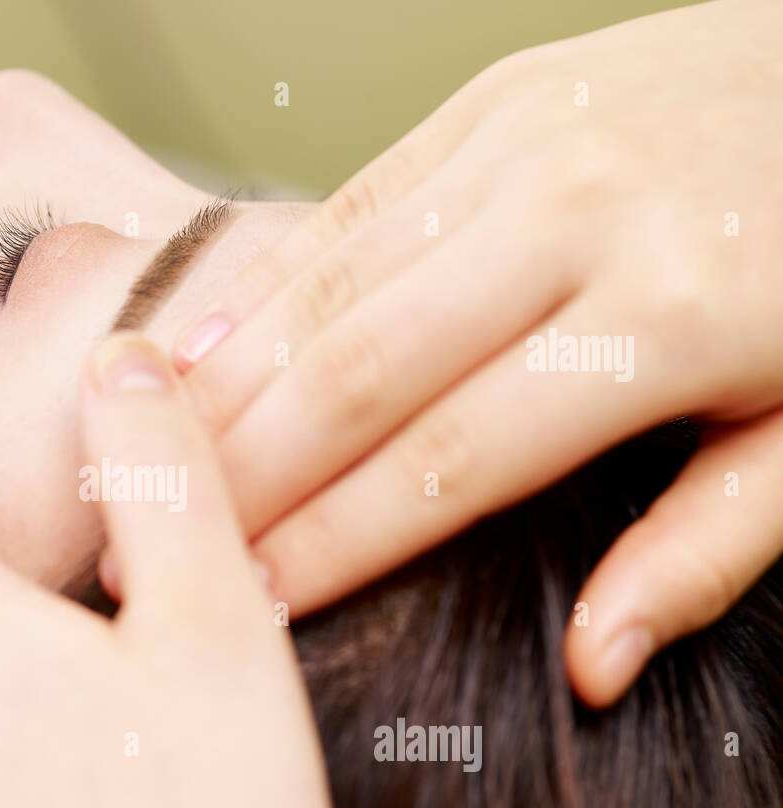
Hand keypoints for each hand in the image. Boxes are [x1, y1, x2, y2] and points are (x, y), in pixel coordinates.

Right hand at [172, 0, 782, 706]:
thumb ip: (703, 550)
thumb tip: (593, 665)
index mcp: (670, 319)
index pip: (453, 462)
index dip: (338, 543)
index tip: (253, 603)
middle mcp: (577, 218)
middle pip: (358, 373)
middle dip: (245, 471)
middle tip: (152, 538)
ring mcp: (527, 144)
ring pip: (333, 285)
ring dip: (227, 381)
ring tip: (143, 455)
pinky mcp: (494, 104)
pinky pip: (350, 204)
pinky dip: (264, 284)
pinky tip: (195, 343)